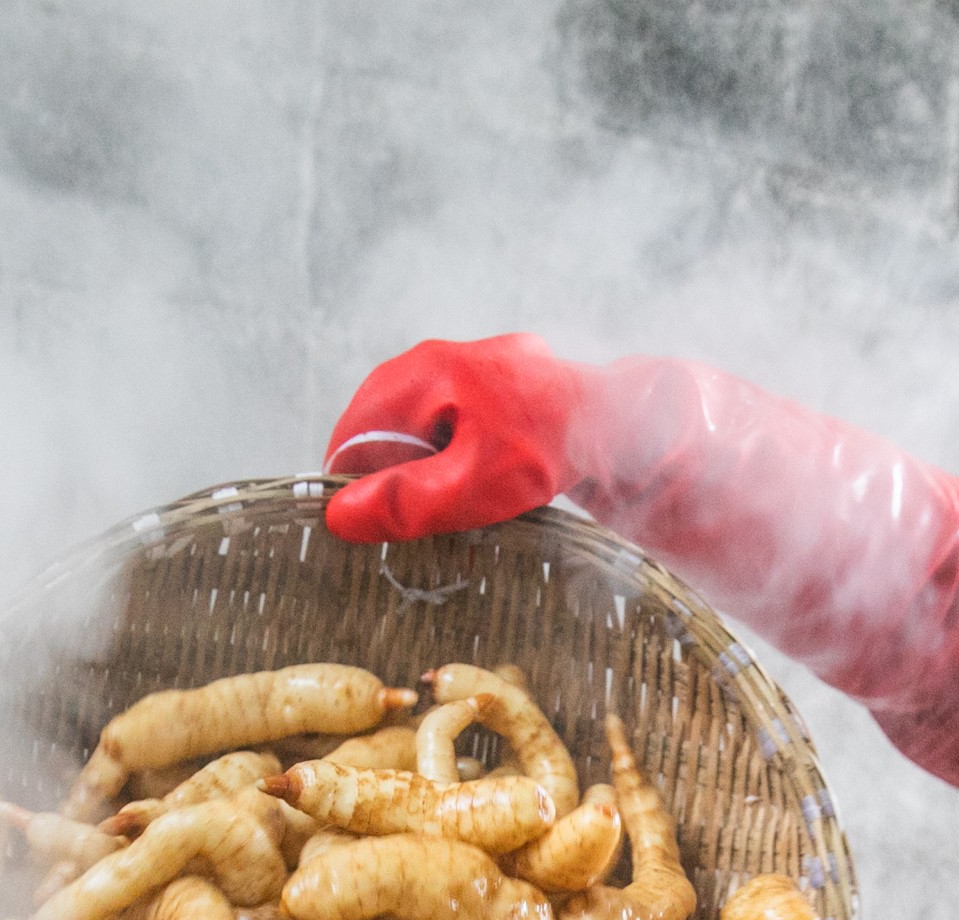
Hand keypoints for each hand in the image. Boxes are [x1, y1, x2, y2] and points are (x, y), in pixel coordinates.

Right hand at [322, 334, 587, 543]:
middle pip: (379, 424)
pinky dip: (448, 445)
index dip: (356, 485)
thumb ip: (404, 501)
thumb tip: (338, 516)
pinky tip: (474, 470)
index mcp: (422, 374)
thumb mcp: (471, 486)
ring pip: (413, 419)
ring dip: (420, 461)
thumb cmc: (547, 452)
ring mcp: (466, 358)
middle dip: (390, 472)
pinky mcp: (491, 373)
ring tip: (451, 494)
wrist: (621, 422)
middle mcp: (436, 355)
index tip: (380, 524)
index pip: (353, 434)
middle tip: (421, 515)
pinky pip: (446, 412)